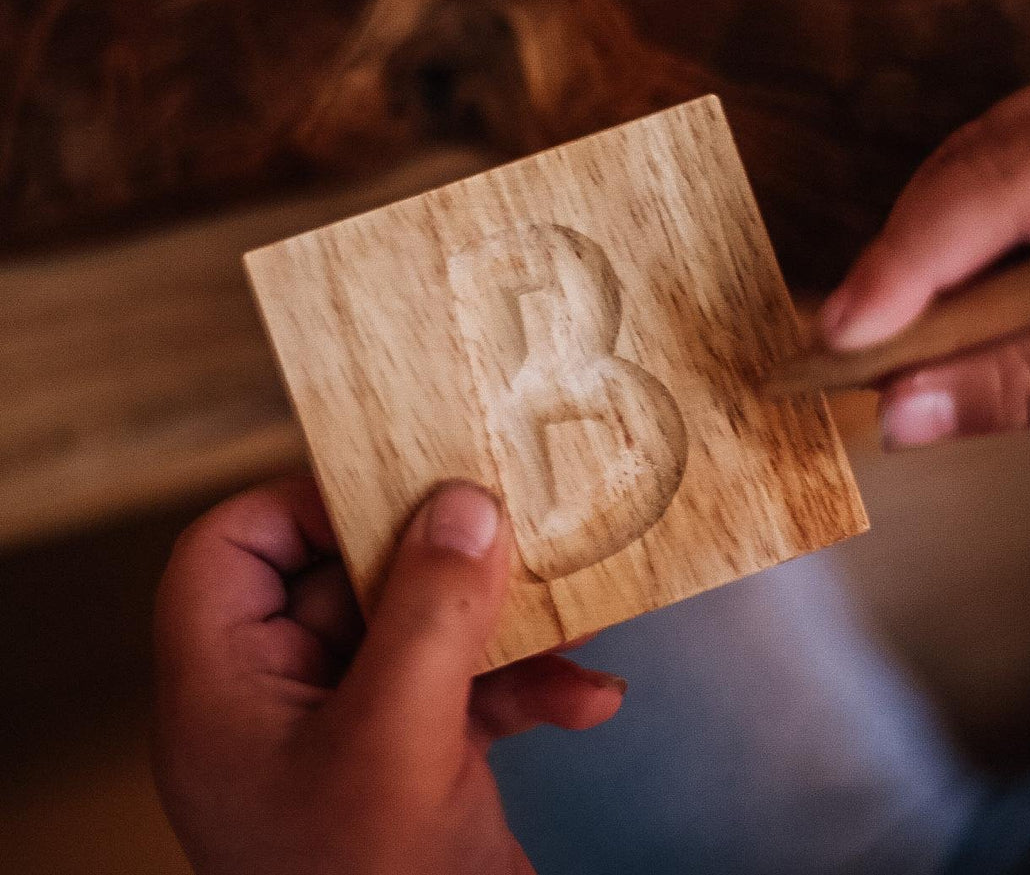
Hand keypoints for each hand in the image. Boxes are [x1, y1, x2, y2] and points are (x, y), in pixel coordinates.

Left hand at [153, 477, 624, 874]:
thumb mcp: (396, 742)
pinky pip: (466, 688)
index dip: (306, 504)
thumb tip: (462, 506)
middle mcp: (283, 701)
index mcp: (228, 690)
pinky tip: (585, 697)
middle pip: (348, 577)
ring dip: (500, 621)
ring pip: (419, 628)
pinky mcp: (415, 757)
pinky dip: (526, 684)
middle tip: (504, 525)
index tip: (394, 488)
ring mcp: (353, 728)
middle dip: (438, 559)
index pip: (233, 550)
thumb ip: (427, 614)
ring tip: (569, 611)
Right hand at [819, 71, 1029, 447]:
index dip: (904, 264)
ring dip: (935, 237)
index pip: (989, 185)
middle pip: (976, 158)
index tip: (841, 338)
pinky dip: (978, 222)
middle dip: (906, 252)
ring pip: (991, 151)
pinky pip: (1021, 156)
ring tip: (905, 319)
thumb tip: (904, 411)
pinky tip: (966, 282)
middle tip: (857, 341)